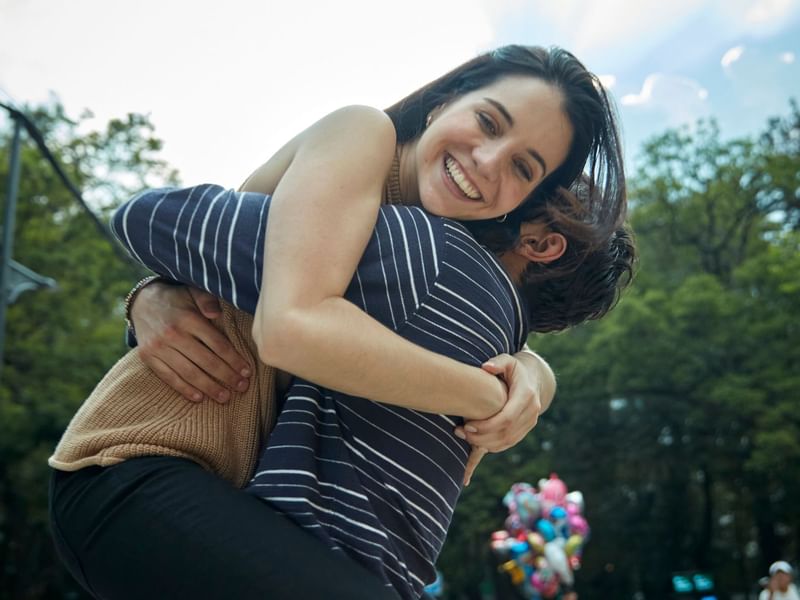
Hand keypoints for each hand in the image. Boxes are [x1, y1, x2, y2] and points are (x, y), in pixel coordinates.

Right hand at [131, 283, 251, 402]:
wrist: (142, 303)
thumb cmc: (177, 300)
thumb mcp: (193, 292)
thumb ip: (207, 300)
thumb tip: (216, 313)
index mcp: (189, 319)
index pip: (217, 344)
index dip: (234, 360)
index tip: (247, 372)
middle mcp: (173, 334)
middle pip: (206, 361)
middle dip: (227, 377)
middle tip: (242, 387)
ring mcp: (158, 347)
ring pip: (189, 373)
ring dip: (209, 388)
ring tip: (225, 398)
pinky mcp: (147, 357)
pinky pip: (168, 377)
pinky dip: (184, 389)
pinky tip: (199, 398)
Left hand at [455, 352, 542, 450]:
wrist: (534, 378)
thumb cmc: (514, 368)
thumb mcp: (508, 360)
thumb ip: (498, 362)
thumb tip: (486, 367)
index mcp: (526, 395)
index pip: (507, 417)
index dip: (487, 425)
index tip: (467, 425)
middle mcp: (532, 411)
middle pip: (506, 432)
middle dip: (482, 436)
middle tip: (461, 433)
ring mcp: (531, 421)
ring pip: (508, 441)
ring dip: (485, 442)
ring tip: (464, 436)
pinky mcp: (526, 429)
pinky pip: (509, 443)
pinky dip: (492, 445)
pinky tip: (475, 440)